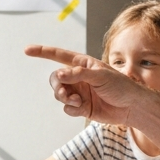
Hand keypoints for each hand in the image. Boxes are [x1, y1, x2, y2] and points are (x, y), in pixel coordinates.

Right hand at [24, 45, 147, 124]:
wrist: (132, 107)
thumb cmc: (121, 86)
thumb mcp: (101, 76)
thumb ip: (78, 74)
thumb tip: (58, 74)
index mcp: (83, 64)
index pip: (58, 56)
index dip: (42, 52)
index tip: (26, 50)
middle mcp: (78, 77)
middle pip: (55, 79)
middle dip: (57, 86)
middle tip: (64, 93)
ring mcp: (79, 92)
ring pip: (59, 94)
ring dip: (64, 98)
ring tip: (77, 101)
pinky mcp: (82, 107)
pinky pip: (67, 108)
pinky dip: (71, 109)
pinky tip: (82, 108)